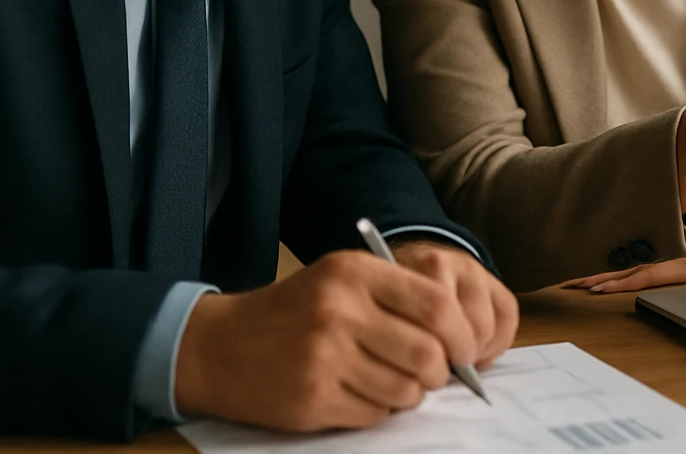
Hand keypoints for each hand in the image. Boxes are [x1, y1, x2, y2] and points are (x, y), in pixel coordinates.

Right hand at [175, 247, 507, 431]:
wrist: (220, 345)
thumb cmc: (295, 311)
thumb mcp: (341, 280)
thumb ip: (398, 296)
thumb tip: (460, 337)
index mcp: (354, 273)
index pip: (436, 303)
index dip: (461, 332)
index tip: (465, 348)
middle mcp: (339, 311)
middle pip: (427, 353)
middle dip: (441, 371)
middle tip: (434, 374)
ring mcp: (324, 356)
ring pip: (405, 390)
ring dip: (409, 393)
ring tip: (391, 382)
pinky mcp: (312, 397)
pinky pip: (374, 413)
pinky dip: (378, 409)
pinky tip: (358, 393)